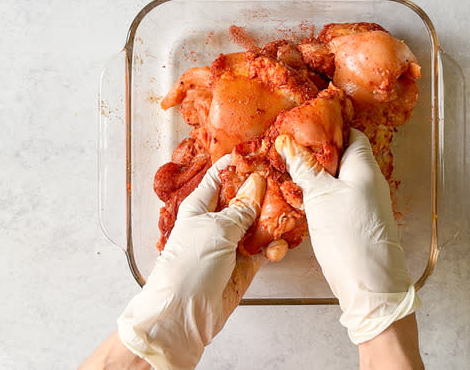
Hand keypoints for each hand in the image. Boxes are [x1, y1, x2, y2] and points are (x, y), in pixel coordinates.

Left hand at [116, 155, 265, 369]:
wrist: (183, 315)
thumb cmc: (188, 268)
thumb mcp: (216, 229)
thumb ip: (241, 208)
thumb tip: (257, 183)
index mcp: (200, 206)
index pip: (220, 176)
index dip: (239, 164)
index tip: (262, 154)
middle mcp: (215, 222)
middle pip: (245, 198)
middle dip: (265, 192)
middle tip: (284, 184)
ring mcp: (230, 244)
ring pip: (259, 223)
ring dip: (274, 221)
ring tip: (287, 218)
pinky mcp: (244, 265)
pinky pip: (265, 249)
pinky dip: (274, 247)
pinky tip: (278, 248)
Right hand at [275, 129, 419, 343]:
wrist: (370, 284)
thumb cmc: (350, 235)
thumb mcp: (320, 196)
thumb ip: (304, 168)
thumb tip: (287, 144)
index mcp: (365, 166)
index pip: (350, 135)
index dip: (328, 129)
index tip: (303, 128)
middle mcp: (370, 181)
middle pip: (343, 157)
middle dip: (317, 154)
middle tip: (288, 152)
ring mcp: (366, 203)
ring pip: (339, 180)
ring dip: (318, 177)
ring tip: (290, 174)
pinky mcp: (359, 222)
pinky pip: (339, 200)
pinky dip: (322, 196)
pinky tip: (303, 201)